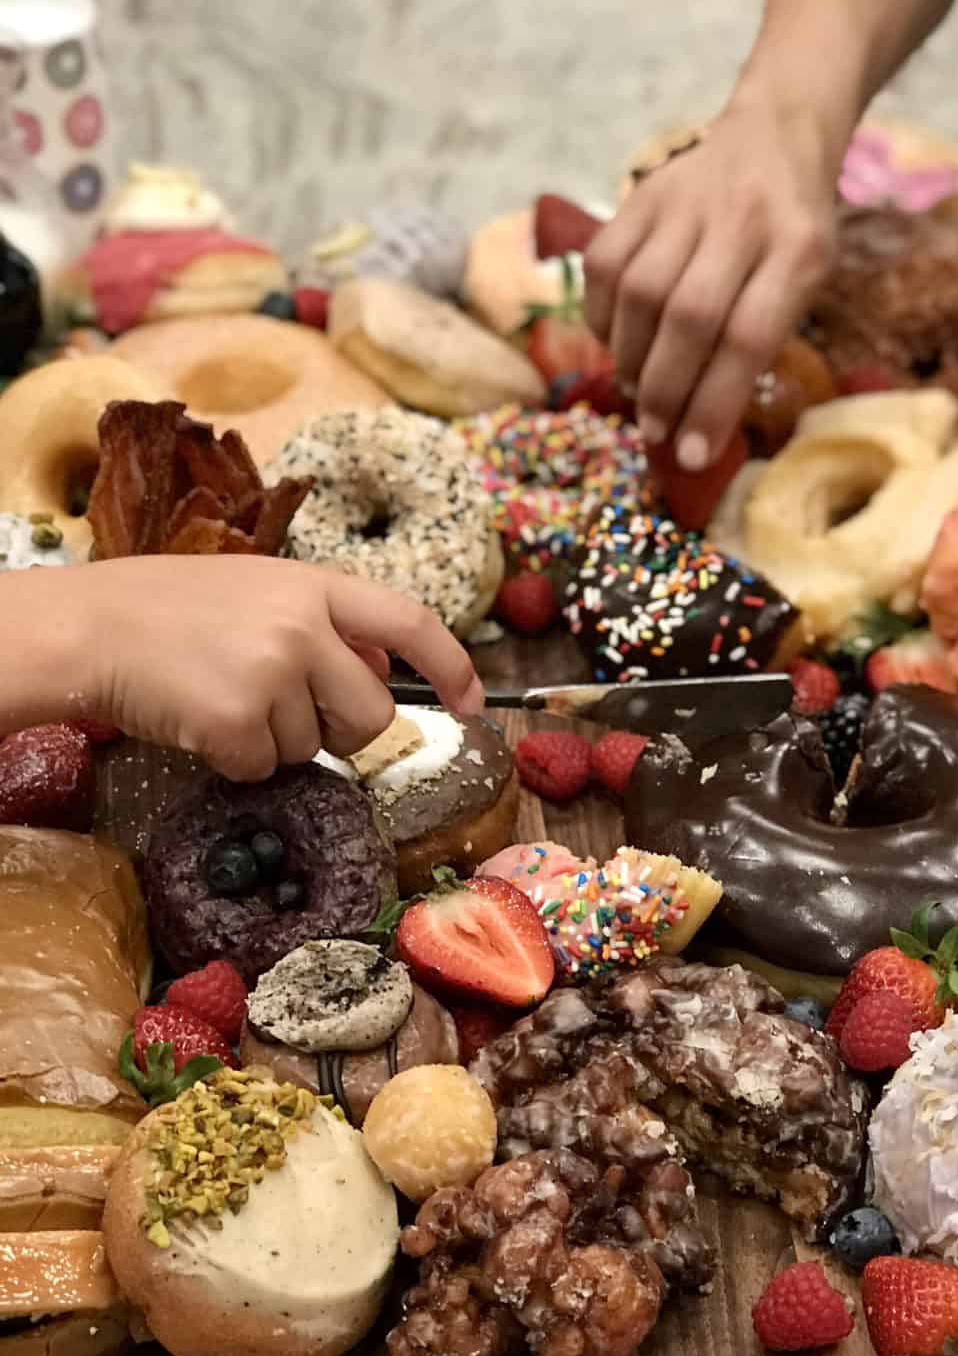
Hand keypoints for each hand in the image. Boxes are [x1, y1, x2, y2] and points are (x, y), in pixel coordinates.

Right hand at [67, 555, 482, 780]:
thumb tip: (383, 674)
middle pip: (373, 714)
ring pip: (315, 749)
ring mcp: (272, 674)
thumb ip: (325, 625)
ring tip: (224, 697)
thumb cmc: (171, 611)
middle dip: (342, 731)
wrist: (91, 627)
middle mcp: (303, 627)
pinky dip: (237, 761)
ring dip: (275, 742)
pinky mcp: (238, 723)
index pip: (411, 622)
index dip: (451, 666)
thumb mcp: (259, 591)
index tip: (470, 704)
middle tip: (287, 713)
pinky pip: (265, 768)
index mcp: (316, 586)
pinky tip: (202, 721)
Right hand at [584, 103, 836, 470]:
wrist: (774, 132)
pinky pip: (605, 264)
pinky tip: (618, 343)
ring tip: (636, 392)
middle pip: (690, 316)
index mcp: (800, 249)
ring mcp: (686, 200)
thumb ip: (762, 341)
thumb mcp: (808, 281)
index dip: (715, 405)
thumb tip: (698, 425)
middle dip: (666, 390)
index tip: (693, 456)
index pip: (750, 337)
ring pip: (640, 291)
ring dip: (631, 358)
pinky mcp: (642, 194)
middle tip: (656, 431)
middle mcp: (743, 219)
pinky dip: (604, 318)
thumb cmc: (794, 229)